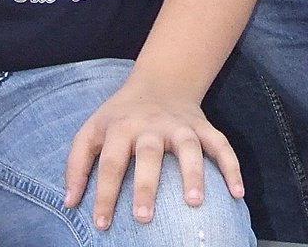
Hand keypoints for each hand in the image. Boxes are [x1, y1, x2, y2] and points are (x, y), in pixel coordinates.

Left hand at [64, 86, 243, 229]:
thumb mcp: (91, 130)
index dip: (105, 193)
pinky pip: (221, 144)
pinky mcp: (202, 126)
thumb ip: (78, 163)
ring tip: (194, 202)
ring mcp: (180, 125)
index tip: (102, 225)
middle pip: (150, 153)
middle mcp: (152, 125)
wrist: (159, 82)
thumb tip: (70, 202)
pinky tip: (237, 193)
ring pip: (189, 146)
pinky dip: (231, 166)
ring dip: (193, 172)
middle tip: (144, 218)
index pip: (112, 162)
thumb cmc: (120, 116)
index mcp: (121, 126)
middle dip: (147, 185)